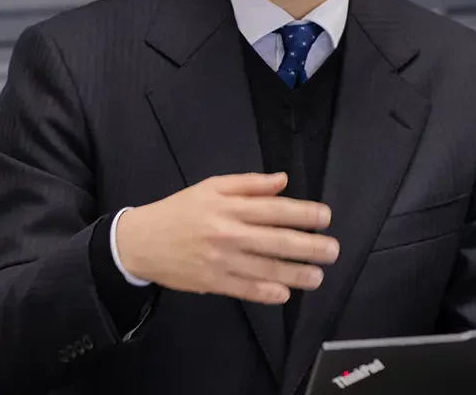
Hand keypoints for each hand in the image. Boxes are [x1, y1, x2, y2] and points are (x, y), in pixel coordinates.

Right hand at [115, 172, 338, 304]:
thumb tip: (283, 181)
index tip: (326, 218)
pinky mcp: (214, 283)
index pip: (276, 210)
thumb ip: (248, 184)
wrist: (142, 242)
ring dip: (296, 274)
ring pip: (266, 268)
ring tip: (318, 276)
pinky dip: (267, 293)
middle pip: (278, 241)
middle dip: (310, 246)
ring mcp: (222, 261)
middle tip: (333, 250)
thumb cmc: (180, 210)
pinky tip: (285, 293)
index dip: (304, 214)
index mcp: (230, 207)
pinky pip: (246, 289)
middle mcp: (229, 233)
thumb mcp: (211, 187)